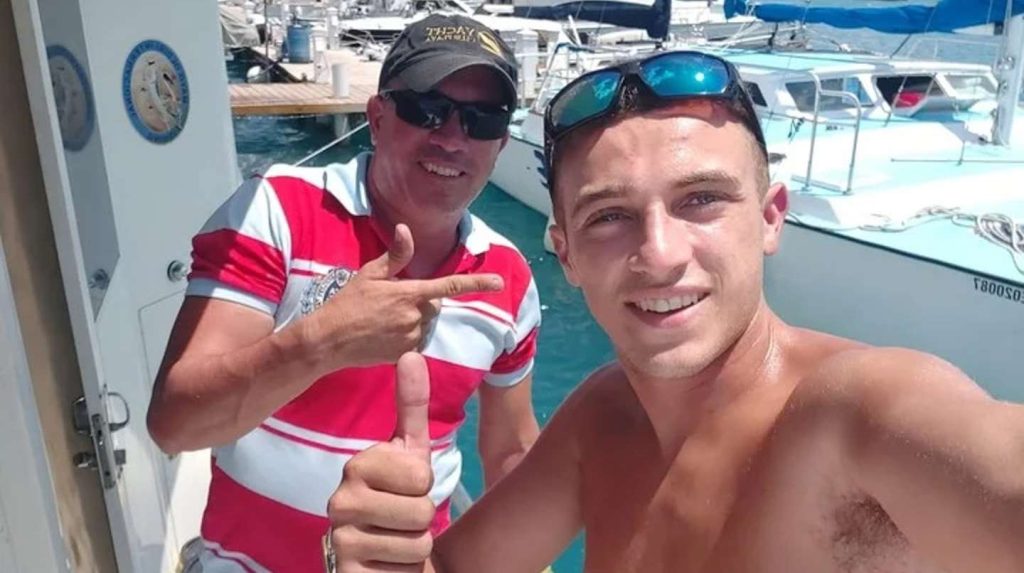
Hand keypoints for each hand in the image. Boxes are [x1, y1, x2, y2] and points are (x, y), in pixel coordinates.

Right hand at [306, 224, 503, 370]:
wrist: (328, 340)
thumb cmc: (347, 303)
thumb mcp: (369, 274)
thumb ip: (395, 255)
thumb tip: (407, 230)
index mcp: (409, 293)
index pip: (449, 285)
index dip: (477, 283)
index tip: (499, 282)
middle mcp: (414, 316)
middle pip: (434, 304)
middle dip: (421, 300)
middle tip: (391, 302)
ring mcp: (411, 337)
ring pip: (426, 323)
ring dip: (414, 319)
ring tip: (384, 319)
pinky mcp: (405, 355)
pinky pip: (417, 342)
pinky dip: (408, 336)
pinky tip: (386, 334)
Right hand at [327, 352, 435, 571]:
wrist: (386, 562)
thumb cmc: (400, 503)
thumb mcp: (411, 453)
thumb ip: (412, 406)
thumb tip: (411, 353)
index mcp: (356, 466)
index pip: (420, 473)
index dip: (425, 486)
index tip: (405, 490)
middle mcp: (339, 500)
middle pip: (422, 507)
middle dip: (424, 519)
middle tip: (402, 520)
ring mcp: (339, 538)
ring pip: (417, 539)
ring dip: (416, 546)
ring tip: (396, 541)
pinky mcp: (346, 571)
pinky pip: (406, 566)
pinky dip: (406, 569)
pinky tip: (386, 564)